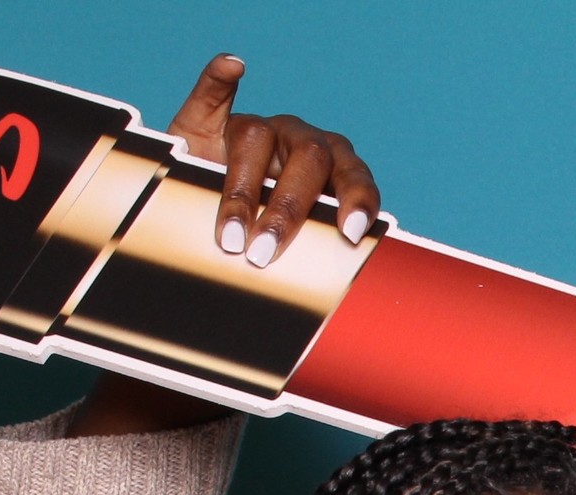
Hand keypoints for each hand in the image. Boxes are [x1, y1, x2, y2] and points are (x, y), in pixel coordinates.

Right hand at [72, 55, 385, 437]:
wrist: (217, 247)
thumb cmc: (272, 264)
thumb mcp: (303, 275)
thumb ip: (328, 286)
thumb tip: (366, 347)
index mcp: (338, 175)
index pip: (357, 179)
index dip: (356, 201)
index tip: (351, 234)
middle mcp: (303, 146)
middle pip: (307, 162)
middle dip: (286, 211)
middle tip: (265, 253)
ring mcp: (259, 130)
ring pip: (258, 142)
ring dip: (244, 188)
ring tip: (231, 234)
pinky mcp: (210, 122)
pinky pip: (214, 93)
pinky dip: (220, 78)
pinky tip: (232, 67)